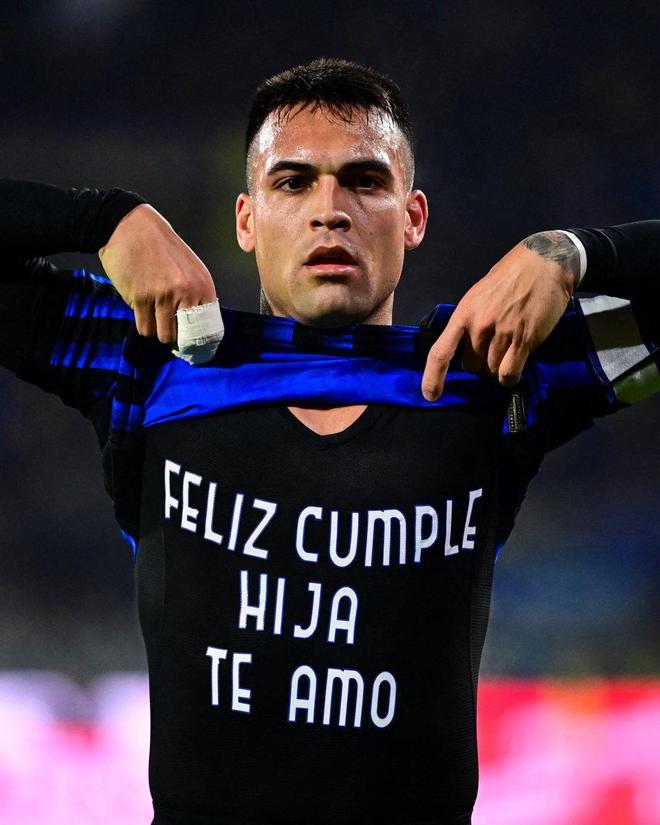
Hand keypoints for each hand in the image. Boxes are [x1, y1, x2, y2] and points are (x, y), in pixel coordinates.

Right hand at [98, 203, 217, 345]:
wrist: (128, 226)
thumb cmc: (159, 246)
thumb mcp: (188, 266)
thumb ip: (194, 292)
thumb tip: (195, 325)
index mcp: (202, 284)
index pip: (207, 326)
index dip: (197, 339)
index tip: (190, 344)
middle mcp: (186, 291)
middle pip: (184, 336)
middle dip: (176, 337)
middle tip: (169, 331)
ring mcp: (163, 295)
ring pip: (162, 335)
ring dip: (157, 330)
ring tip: (153, 314)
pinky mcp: (140, 298)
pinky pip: (144, 327)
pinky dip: (143, 323)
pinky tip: (141, 307)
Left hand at [421, 231, 580, 400]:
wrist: (544, 263)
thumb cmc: (508, 279)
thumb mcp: (478, 296)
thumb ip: (469, 323)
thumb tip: (464, 350)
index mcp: (463, 314)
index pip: (441, 352)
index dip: (433, 377)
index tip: (430, 396)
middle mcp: (480, 325)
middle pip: (471, 366)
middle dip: (480, 363)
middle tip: (494, 346)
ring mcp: (502, 333)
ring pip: (492, 371)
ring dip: (498, 367)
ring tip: (510, 348)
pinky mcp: (524, 339)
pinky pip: (510, 372)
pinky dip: (511, 376)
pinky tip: (515, 367)